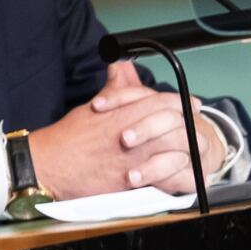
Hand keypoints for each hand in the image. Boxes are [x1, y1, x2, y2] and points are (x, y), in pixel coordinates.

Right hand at [29, 61, 225, 198]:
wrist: (50, 166)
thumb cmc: (68, 137)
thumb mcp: (94, 106)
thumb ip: (115, 90)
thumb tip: (120, 66)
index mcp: (123, 113)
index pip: (163, 102)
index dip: (182, 102)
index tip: (191, 105)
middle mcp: (133, 134)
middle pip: (176, 126)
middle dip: (192, 126)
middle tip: (198, 127)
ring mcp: (134, 159)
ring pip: (176, 152)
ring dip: (192, 151)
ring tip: (200, 151)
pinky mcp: (131, 183)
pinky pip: (167, 180)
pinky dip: (183, 179)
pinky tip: (193, 178)